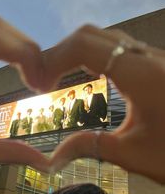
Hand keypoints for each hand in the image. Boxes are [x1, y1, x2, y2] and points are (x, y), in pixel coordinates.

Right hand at [45, 25, 164, 182]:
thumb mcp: (132, 155)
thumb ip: (89, 147)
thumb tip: (51, 158)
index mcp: (141, 76)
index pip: (85, 46)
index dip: (54, 59)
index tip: (40, 85)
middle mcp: (147, 58)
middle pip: (92, 34)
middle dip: (60, 53)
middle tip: (43, 81)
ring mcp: (153, 58)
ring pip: (105, 38)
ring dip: (75, 53)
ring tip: (57, 77)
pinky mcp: (155, 65)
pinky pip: (118, 47)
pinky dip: (92, 56)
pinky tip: (86, 75)